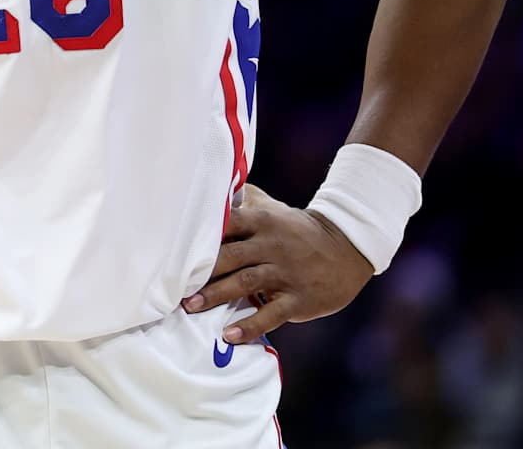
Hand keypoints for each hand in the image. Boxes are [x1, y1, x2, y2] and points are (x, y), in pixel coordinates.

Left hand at [181, 183, 371, 343]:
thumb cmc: (299, 229)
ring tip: (191, 307)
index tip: (176, 248)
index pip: (227, 224)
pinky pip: (271, 313)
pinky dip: (249, 325)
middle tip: (175, 286)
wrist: (347, 247)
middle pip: (231, 256)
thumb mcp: (274, 209)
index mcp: (262, 222)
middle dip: (202, 272)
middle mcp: (271, 245)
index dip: (202, 236)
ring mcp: (285, 272)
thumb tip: (211, 186)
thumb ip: (244, 200)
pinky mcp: (298, 298)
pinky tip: (229, 335)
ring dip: (217, 296)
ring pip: (246, 283)